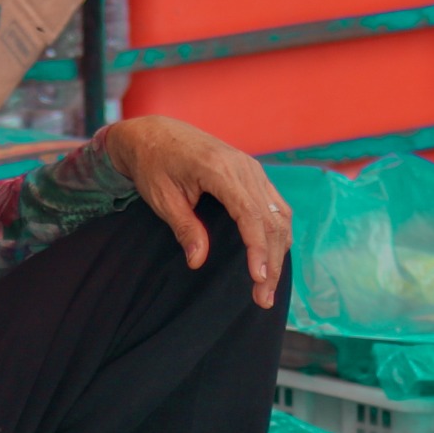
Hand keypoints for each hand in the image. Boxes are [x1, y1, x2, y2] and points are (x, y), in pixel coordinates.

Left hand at [99, 117, 287, 308]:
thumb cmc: (154, 164)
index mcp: (219, 169)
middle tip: (263, 299)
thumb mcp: (162, 198)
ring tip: (268, 286)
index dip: (257, 248)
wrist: (155, 133)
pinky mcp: (254, 174)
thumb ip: (184, 228)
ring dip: (278, 252)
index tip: (258, 278)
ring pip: (279, 214)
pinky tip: (271, 258)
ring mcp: (252, 168)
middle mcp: (244, 167)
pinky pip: (276, 206)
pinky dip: (277, 233)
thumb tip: (197, 262)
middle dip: (272, 262)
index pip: (250, 214)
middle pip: (270, 219)